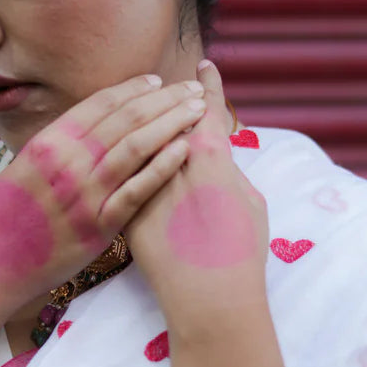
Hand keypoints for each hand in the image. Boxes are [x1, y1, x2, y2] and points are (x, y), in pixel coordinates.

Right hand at [0, 72, 207, 313]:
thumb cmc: (2, 219)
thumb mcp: (24, 169)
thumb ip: (57, 148)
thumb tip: (87, 130)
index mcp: (48, 142)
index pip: (100, 104)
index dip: (133, 88)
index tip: (158, 81)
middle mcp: (67, 161)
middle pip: (126, 118)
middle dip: (164, 99)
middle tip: (191, 88)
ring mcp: (84, 194)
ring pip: (137, 146)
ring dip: (171, 123)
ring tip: (197, 110)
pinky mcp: (98, 226)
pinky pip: (137, 190)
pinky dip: (163, 166)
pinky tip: (184, 149)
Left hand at [122, 60, 268, 323]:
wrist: (207, 299)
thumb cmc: (241, 255)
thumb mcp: (250, 204)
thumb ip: (229, 172)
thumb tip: (216, 156)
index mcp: (212, 155)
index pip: (207, 109)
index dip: (207, 87)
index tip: (204, 67)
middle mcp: (174, 161)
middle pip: (167, 116)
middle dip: (170, 97)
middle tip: (174, 84)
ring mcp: (144, 183)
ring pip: (137, 140)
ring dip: (140, 121)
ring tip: (144, 107)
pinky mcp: (123, 207)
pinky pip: (119, 174)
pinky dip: (119, 156)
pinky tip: (116, 147)